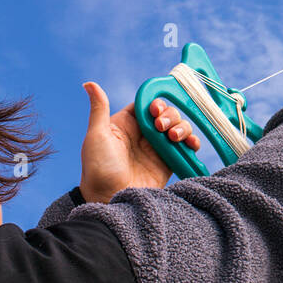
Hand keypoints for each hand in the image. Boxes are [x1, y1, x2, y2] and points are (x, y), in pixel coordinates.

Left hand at [79, 82, 200, 203]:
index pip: (146, 104)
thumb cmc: (98, 169)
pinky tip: (190, 144)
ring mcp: (157, 148)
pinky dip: (192, 142)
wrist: (110, 199)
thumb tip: (89, 83)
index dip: (155, 103)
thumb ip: (99, 109)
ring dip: (182, 127)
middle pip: (166, 114)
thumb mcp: (97, 135)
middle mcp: (143, 134)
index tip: (156, 110)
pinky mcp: (168, 162)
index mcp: (126, 124)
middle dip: (170, 116)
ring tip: (174, 138)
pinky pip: (186, 147)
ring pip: (179, 127)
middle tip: (161, 128)